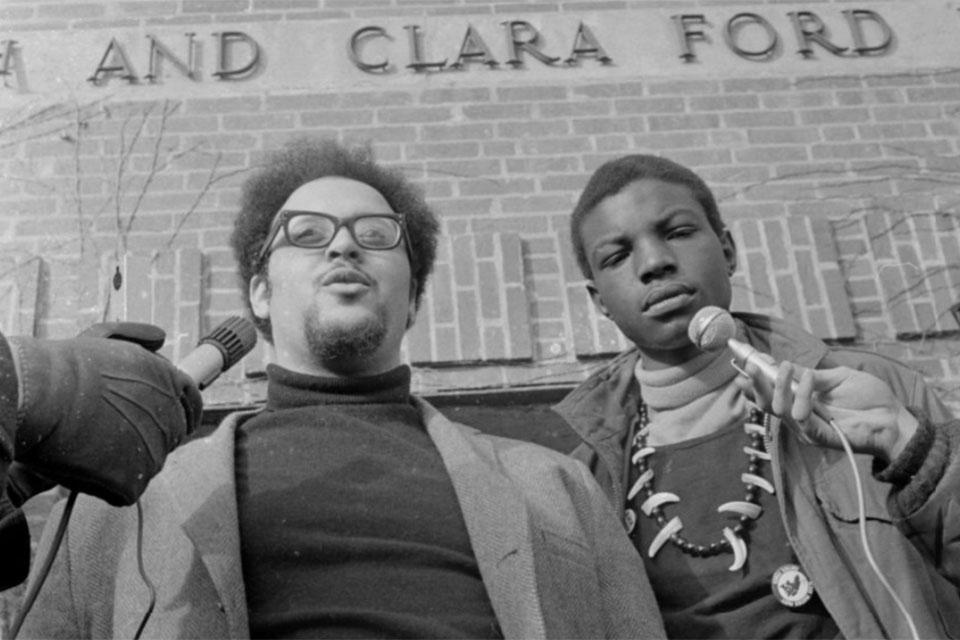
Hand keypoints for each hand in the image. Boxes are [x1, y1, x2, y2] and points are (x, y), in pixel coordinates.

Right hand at [9, 331, 201, 505]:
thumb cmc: (67, 366)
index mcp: (172, 382)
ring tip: (89, 445)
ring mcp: (156, 449)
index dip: (178, 413)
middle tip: (110, 434)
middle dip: (145, 437)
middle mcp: (172, 416)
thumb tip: (161, 337)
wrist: (42, 393)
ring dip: (122, 460)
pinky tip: (85, 465)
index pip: (191, 404)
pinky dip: (106, 484)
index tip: (164, 420)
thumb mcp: (109, 339)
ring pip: (145, 464)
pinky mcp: (135, 479)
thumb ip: (139, 338)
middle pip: (168, 437)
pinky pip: (125, 489)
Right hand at [736, 360, 917, 462]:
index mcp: (802, 401)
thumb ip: (811, 374)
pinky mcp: (817, 436)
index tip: (748, 360)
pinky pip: (800, 416)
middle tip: (750, 365)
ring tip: (785, 367)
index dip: (757, 378)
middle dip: (755, 384)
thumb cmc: (871, 398)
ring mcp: (807, 428)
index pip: (771, 392)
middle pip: (766, 403)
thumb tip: (786, 365)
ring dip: (778, 385)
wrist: (894, 419)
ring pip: (778, 409)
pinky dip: (802, 394)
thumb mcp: (838, 377)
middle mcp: (800, 415)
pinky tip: (811, 378)